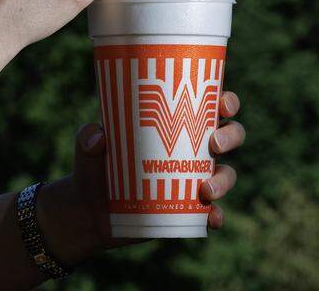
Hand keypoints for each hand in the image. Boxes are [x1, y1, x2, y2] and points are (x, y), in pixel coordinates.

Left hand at [36, 91, 245, 264]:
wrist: (87, 211)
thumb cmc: (93, 165)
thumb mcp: (87, 146)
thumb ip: (87, 135)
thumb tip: (99, 137)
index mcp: (175, 123)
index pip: (210, 104)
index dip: (226, 101)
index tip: (223, 104)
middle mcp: (190, 148)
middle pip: (229, 136)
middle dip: (231, 136)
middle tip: (214, 144)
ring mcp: (193, 179)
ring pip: (226, 174)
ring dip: (224, 180)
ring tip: (206, 189)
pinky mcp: (188, 209)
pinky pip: (212, 213)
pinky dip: (217, 216)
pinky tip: (212, 218)